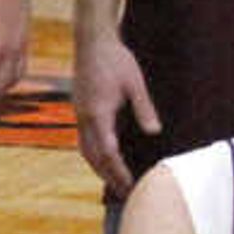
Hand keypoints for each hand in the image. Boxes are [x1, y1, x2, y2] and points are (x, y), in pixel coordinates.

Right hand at [72, 35, 159, 193]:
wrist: (92, 40)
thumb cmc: (116, 58)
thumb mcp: (135, 83)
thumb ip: (144, 108)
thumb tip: (155, 132)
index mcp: (98, 113)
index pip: (108, 152)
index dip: (119, 171)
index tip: (131, 185)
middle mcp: (84, 117)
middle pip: (94, 156)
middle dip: (108, 176)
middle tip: (124, 193)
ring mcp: (79, 114)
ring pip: (85, 150)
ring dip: (99, 168)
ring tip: (113, 181)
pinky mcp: (79, 109)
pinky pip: (83, 139)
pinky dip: (93, 154)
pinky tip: (104, 157)